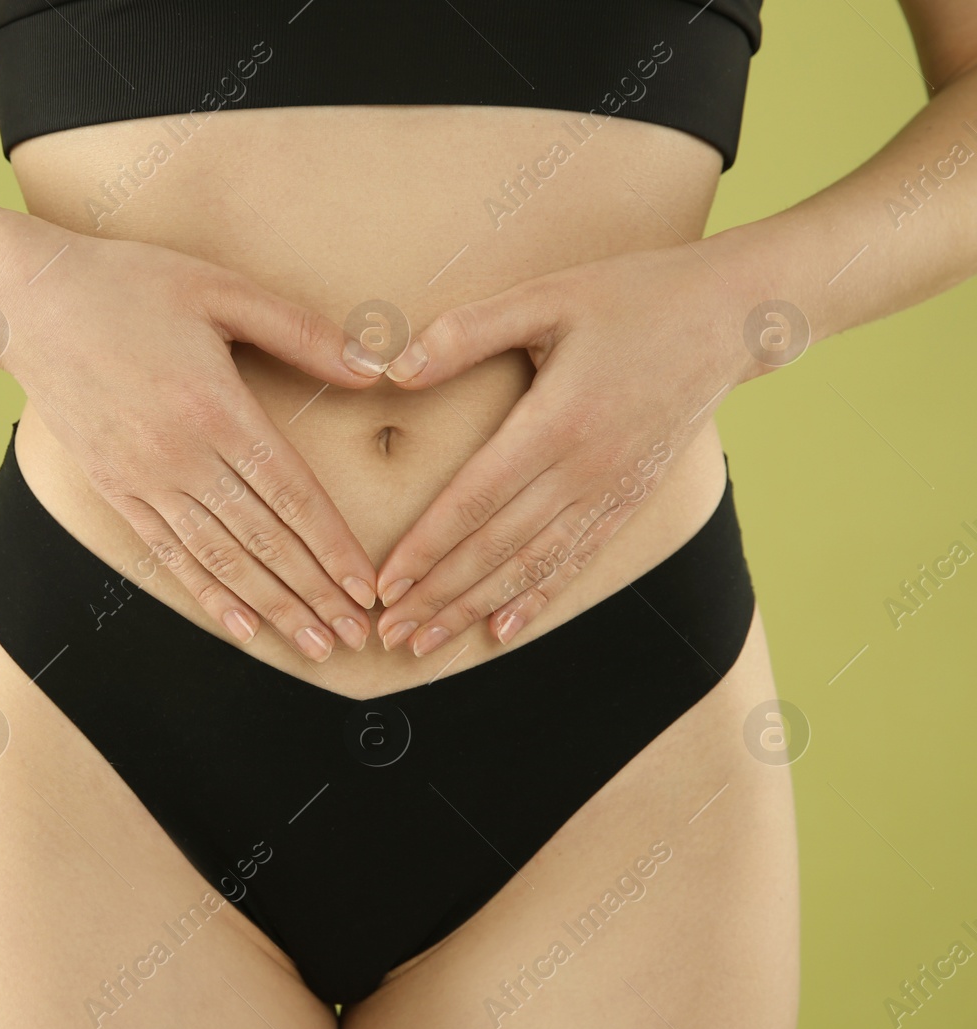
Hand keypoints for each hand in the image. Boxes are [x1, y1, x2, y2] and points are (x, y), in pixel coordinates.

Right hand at [0, 226, 388, 660]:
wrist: (30, 302)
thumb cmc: (130, 284)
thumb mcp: (221, 289)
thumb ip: (300, 331)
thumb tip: (373, 367)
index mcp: (218, 407)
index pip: (292, 495)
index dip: (334, 547)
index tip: (368, 587)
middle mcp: (183, 456)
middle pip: (264, 539)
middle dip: (315, 593)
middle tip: (357, 635)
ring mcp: (145, 479)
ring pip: (221, 558)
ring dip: (272, 606)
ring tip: (315, 643)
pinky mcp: (114, 489)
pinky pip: (168, 554)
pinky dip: (208, 594)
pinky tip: (242, 627)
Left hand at [371, 242, 773, 655]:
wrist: (734, 316)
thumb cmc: (633, 296)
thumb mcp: (547, 297)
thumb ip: (467, 332)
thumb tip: (395, 370)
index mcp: (556, 422)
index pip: (474, 501)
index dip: (426, 548)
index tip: (385, 585)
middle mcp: (585, 470)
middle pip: (497, 548)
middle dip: (439, 595)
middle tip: (390, 633)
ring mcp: (612, 491)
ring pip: (533, 566)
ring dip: (475, 608)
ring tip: (428, 643)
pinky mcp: (631, 499)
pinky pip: (578, 559)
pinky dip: (537, 598)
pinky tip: (503, 629)